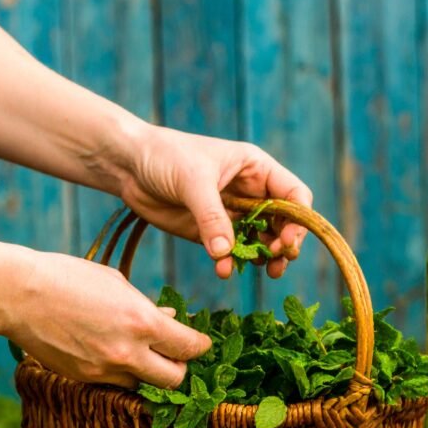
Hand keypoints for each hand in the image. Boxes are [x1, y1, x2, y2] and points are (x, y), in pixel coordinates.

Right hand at [4, 251, 211, 388]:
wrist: (16, 295)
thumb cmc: (68, 278)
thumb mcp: (117, 284)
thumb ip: (148, 307)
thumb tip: (172, 317)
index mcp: (142, 323)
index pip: (189, 348)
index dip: (200, 346)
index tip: (200, 342)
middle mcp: (128, 353)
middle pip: (175, 380)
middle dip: (180, 368)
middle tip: (175, 354)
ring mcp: (104, 371)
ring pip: (144, 386)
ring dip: (149, 373)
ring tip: (142, 352)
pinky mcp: (84, 379)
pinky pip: (116, 384)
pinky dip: (122, 373)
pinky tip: (114, 354)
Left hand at [115, 125, 312, 279]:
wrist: (128, 165)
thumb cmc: (165, 156)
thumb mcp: (193, 180)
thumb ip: (212, 217)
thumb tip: (225, 252)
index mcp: (257, 169)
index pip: (295, 196)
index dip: (298, 220)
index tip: (287, 241)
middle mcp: (251, 193)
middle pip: (284, 224)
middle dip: (285, 244)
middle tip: (277, 259)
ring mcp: (233, 215)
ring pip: (262, 242)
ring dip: (265, 259)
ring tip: (265, 271)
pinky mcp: (212, 233)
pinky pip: (232, 253)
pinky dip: (232, 264)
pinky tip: (224, 270)